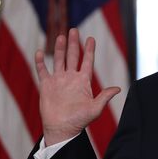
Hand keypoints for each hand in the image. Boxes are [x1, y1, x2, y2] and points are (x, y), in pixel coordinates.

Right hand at [35, 28, 120, 145]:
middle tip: (74, 30)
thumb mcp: (95, 109)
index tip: (91, 38)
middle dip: (74, 43)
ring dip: (59, 48)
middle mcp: (71, 78)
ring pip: (59, 60)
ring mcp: (58, 81)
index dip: (89, 50)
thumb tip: (118, 88)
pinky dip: (40, 62)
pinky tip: (39, 52)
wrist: (62, 129)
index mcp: (83, 81)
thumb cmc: (80, 120)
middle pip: (73, 56)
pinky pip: (42, 71)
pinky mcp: (46, 86)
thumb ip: (105, 97)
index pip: (87, 61)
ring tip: (61, 36)